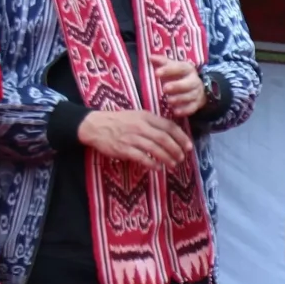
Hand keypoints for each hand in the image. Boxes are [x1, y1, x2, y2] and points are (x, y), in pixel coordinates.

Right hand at [77, 109, 194, 172]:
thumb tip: (170, 134)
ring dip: (167, 158)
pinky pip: (142, 158)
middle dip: (176, 150)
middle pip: (164, 139)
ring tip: (173, 165)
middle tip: (182, 158)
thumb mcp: (137, 115)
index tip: (188, 146)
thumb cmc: (119, 121)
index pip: (169, 126)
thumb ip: (152, 123)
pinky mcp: (124, 149)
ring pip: (155, 149)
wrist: (96, 126)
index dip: (181, 137)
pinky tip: (157, 168)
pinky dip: (152, 164)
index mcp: (146, 116)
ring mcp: (132, 138)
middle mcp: (140, 126)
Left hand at [155, 56, 209, 118]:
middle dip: (177, 86)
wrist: (195, 87)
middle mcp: (194, 80)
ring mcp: (196, 93)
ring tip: (168, 101)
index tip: (156, 73)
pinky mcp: (196, 104)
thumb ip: (162, 62)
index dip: (168, 70)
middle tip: (164, 89)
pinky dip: (185, 110)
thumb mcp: (172, 67)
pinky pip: (192, 108)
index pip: (180, 68)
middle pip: (189, 83)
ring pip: (191, 96)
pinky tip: (176, 112)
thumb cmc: (179, 76)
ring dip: (180, 99)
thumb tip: (151, 57)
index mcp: (187, 69)